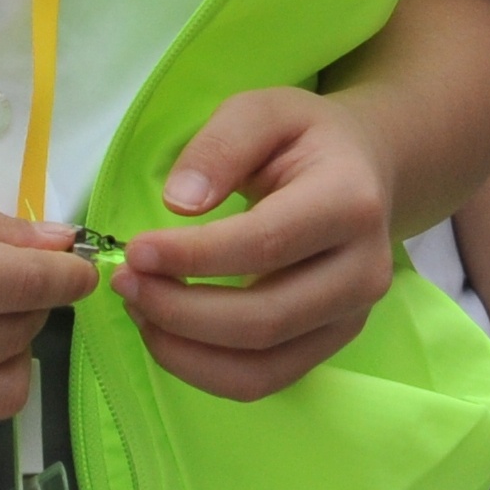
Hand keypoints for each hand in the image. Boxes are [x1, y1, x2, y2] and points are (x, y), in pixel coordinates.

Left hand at [110, 88, 398, 402]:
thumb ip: (220, 146)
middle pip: (263, 319)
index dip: (193, 256)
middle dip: (179, 311)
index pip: (264, 244)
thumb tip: (179, 204)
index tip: (135, 251)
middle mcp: (363, 270)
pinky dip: (204, 369)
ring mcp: (351, 317)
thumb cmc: (305, 138)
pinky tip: (166, 333)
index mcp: (349, 202)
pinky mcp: (332, 344)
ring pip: (261, 365)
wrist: (364, 171)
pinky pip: (264, 379)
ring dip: (185, 349)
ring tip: (139, 308)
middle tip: (125, 283)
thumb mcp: (263, 110)